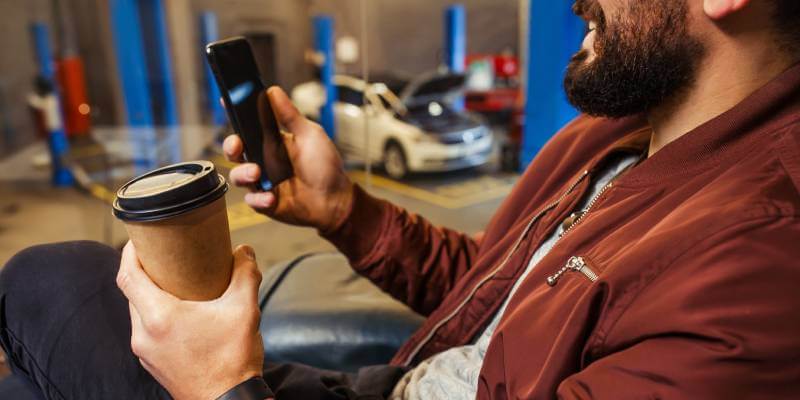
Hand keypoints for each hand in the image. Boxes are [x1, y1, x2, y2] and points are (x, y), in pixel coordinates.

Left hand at [116, 242, 263, 399]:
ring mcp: (146, 352)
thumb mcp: (245, 310)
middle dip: (146, 271)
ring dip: (152, 294)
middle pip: (132, 292)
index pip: (128, 276)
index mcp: (159, 317)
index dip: (130, 252)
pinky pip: (147, 330)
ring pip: (139, 312)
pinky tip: (182, 313)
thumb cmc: (232, 361)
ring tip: (177, 283)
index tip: (140, 239)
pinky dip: (157, 315)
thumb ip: (245, 274)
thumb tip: (244, 251)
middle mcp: (144, 335)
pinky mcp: (153, 363)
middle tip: (166, 256)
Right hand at [225, 87, 353, 231]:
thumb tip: (273, 90)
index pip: (248, 126)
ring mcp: (263, 181)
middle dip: (230, 146)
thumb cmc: (325, 166)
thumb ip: (290, 115)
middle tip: (237, 146)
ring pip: (238, 175)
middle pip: (234, 150)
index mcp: (272, 141)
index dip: (235, 114)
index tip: (226, 101)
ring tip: (256, 173)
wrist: (335, 200)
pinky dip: (258, 199)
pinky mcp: (266, 202)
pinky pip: (252, 200)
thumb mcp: (309, 135)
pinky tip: (271, 198)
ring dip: (243, 174)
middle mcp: (264, 160)